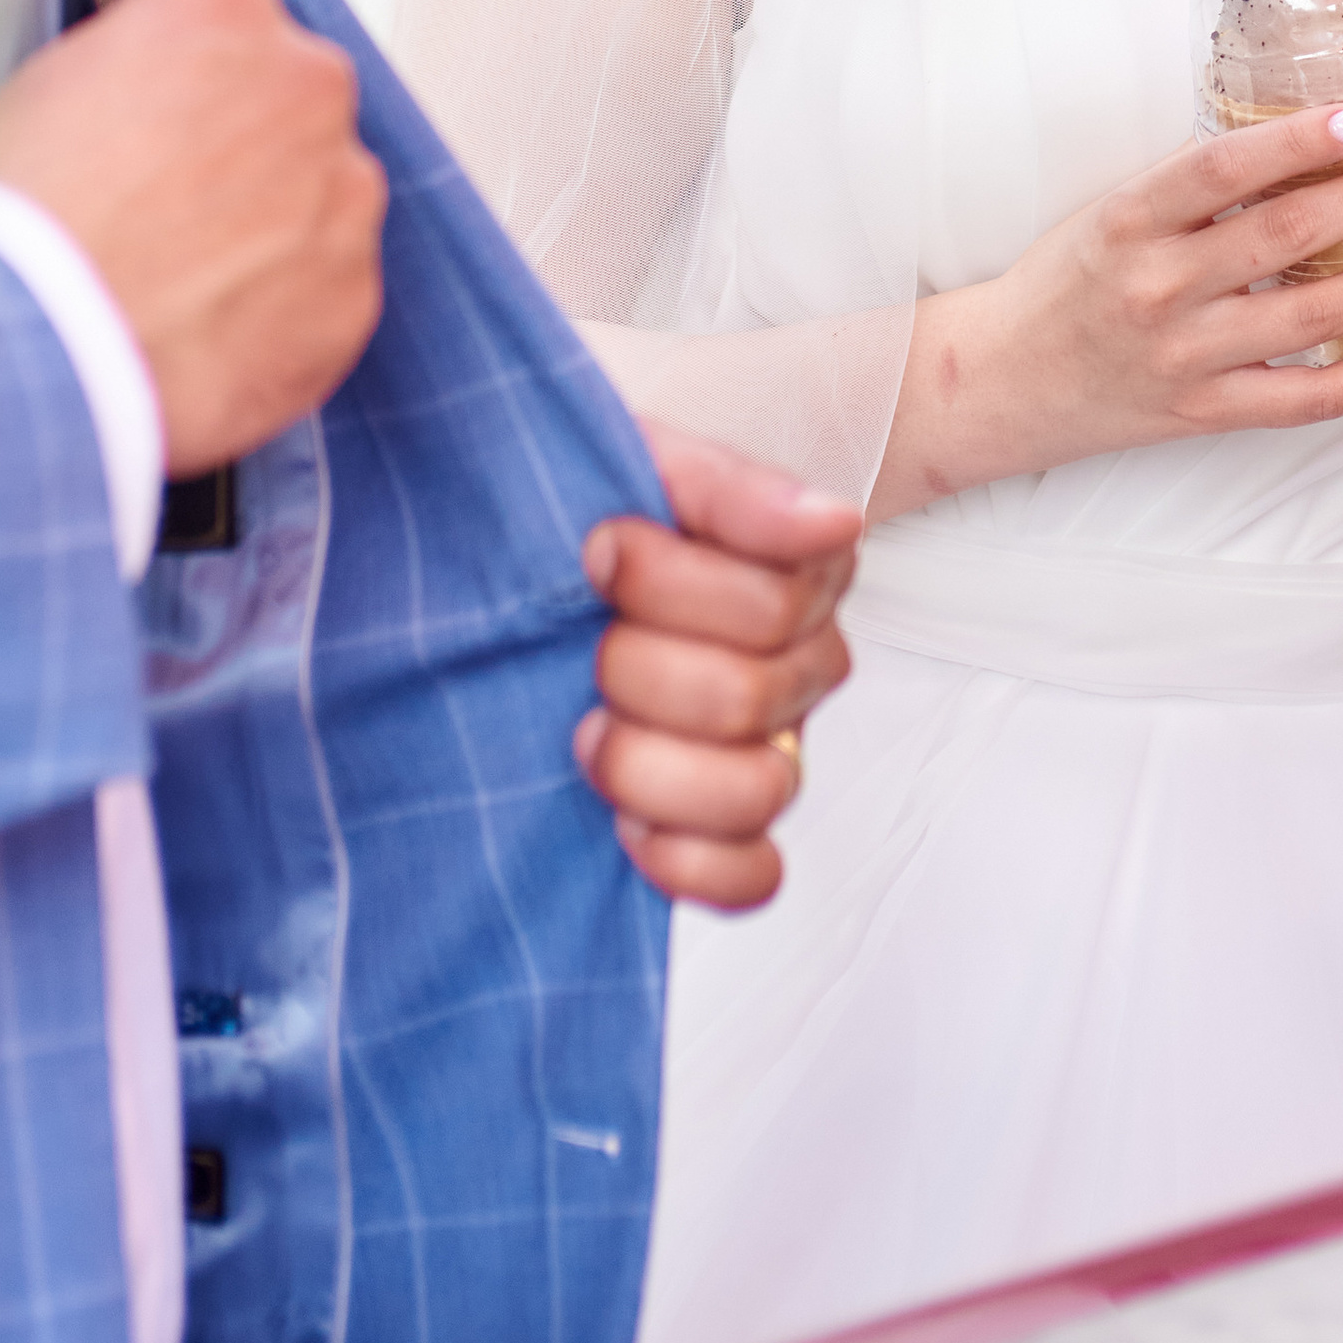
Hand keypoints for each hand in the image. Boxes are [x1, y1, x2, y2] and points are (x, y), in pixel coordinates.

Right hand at [0, 0, 384, 471]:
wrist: (34, 356)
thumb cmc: (14, 227)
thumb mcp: (43, 90)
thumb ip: (126, 66)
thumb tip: (138, 85)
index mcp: (220, 4)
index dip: (177, 56)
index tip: (154, 93)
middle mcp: (304, 79)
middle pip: (288, 88)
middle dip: (241, 133)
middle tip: (164, 193)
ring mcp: (342, 186)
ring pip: (321, 186)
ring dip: (271, 219)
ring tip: (181, 273)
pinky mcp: (352, 289)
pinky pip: (327, 283)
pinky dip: (282, 305)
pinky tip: (208, 329)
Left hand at [577, 426, 860, 909]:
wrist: (508, 561)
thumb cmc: (585, 513)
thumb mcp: (647, 465)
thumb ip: (737, 494)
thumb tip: (834, 521)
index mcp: (801, 571)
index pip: (773, 607)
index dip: (666, 584)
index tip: (598, 550)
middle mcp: (803, 664)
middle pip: (748, 701)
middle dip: (636, 673)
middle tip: (587, 645)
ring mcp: (771, 749)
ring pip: (757, 794)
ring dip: (648, 767)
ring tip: (587, 732)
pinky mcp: (726, 829)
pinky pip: (750, 877)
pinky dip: (686, 863)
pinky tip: (627, 824)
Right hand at [870, 99, 1342, 517]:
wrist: (998, 382)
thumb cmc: (1063, 282)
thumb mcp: (1111, 211)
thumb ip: (1193, 189)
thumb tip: (1306, 144)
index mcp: (1128, 219)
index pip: (1227, 166)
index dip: (1304, 138)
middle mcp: (1156, 286)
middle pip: (1286, 237)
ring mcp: (1182, 357)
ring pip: (1311, 318)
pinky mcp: (1201, 414)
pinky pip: (1304, 400)